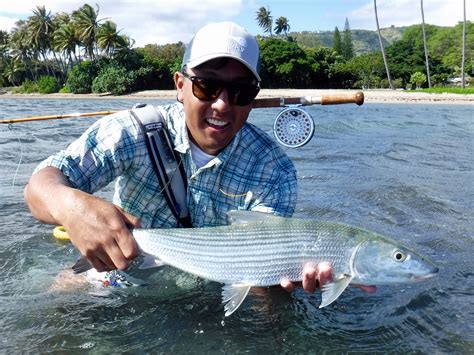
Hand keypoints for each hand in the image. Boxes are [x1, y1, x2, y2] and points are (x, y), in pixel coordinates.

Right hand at [24, 167, 139, 271]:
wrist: (71, 209)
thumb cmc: (95, 207)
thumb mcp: (116, 209)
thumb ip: (131, 219)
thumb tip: (141, 228)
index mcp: (116, 229)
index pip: (132, 252)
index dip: (135, 252)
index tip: (134, 248)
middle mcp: (106, 241)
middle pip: (123, 264)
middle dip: (128, 260)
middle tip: (126, 253)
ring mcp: (94, 249)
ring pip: (112, 267)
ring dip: (117, 263)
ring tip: (116, 254)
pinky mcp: (85, 253)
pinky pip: (99, 268)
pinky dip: (105, 266)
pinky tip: (107, 258)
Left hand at [280, 262, 376, 292]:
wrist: (288, 248)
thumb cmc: (315, 255)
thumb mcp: (332, 257)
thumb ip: (350, 271)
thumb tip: (374, 288)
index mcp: (327, 277)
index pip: (338, 283)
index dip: (345, 283)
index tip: (349, 277)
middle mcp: (316, 282)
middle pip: (322, 285)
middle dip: (325, 278)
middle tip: (326, 266)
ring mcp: (301, 280)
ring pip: (307, 287)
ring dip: (309, 279)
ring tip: (310, 269)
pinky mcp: (287, 278)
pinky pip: (288, 286)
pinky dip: (287, 285)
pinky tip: (285, 281)